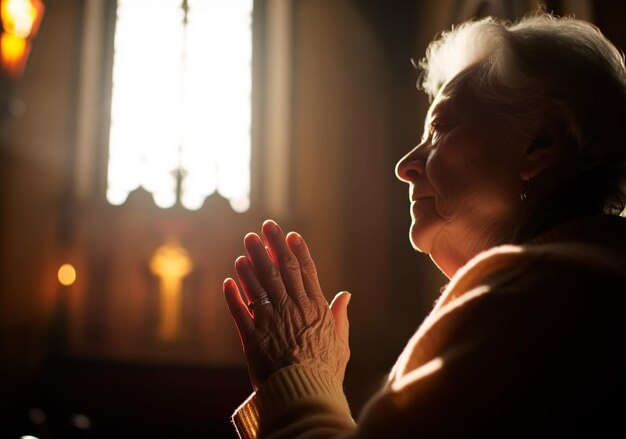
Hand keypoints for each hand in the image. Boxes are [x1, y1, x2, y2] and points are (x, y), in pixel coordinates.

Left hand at [224, 220, 350, 390]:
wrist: (303, 395)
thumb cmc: (325, 372)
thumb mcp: (340, 343)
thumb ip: (340, 316)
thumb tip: (345, 294)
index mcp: (315, 309)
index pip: (306, 272)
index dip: (297, 250)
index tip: (290, 234)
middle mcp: (292, 309)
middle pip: (281, 270)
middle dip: (272, 246)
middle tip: (265, 227)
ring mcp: (271, 321)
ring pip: (259, 284)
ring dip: (251, 262)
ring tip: (246, 244)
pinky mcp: (252, 337)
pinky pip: (240, 310)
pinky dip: (233, 294)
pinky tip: (229, 278)